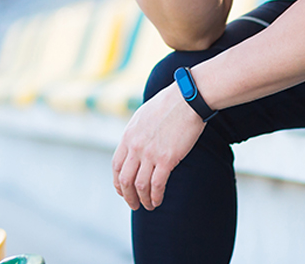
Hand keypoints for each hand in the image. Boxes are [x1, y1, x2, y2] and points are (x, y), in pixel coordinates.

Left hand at [111, 83, 206, 210]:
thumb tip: (136, 144)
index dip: (118, 183)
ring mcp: (150, 154)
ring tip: (148, 206)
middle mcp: (135, 147)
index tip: (123, 191)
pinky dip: (156, 196)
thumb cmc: (170, 104)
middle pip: (125, 180)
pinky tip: (158, 201)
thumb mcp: (144, 116)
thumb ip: (136, 133)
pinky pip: (157, 184)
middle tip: (134, 204)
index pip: (116, 166)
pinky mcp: (167, 159)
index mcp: (128, 136)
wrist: (188, 99)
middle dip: (128, 196)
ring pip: (140, 186)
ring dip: (143, 199)